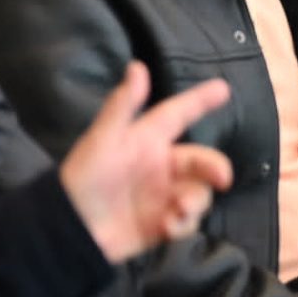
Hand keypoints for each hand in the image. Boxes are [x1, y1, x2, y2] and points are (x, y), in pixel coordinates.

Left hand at [59, 64, 234, 262]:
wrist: (71, 230)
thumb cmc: (83, 179)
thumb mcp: (102, 140)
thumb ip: (122, 105)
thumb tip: (138, 66)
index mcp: (147, 141)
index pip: (179, 114)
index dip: (200, 100)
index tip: (225, 88)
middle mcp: (161, 166)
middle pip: (202, 160)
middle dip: (215, 167)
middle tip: (221, 178)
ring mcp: (164, 195)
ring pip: (200, 191)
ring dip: (196, 200)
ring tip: (178, 211)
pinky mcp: (164, 224)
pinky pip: (189, 221)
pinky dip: (184, 224)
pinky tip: (168, 227)